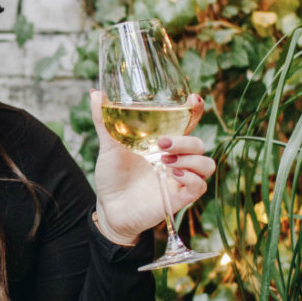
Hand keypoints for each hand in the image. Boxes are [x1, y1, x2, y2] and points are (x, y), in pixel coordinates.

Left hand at [89, 89, 214, 244]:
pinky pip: (200, 186)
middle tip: (162, 143)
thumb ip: (105, 121)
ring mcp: (180, 178)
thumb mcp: (108, 146)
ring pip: (206, 164)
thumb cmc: (113, 176)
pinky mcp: (180, 197)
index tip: (193, 99)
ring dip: (190, 159)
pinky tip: (172, 174)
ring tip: (164, 160)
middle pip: (199, 144)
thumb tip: (95, 93)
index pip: (189, 124)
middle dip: (185, 141)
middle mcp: (177, 159)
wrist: (108, 207)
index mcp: (165, 143)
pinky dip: (191, 178)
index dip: (196, 110)